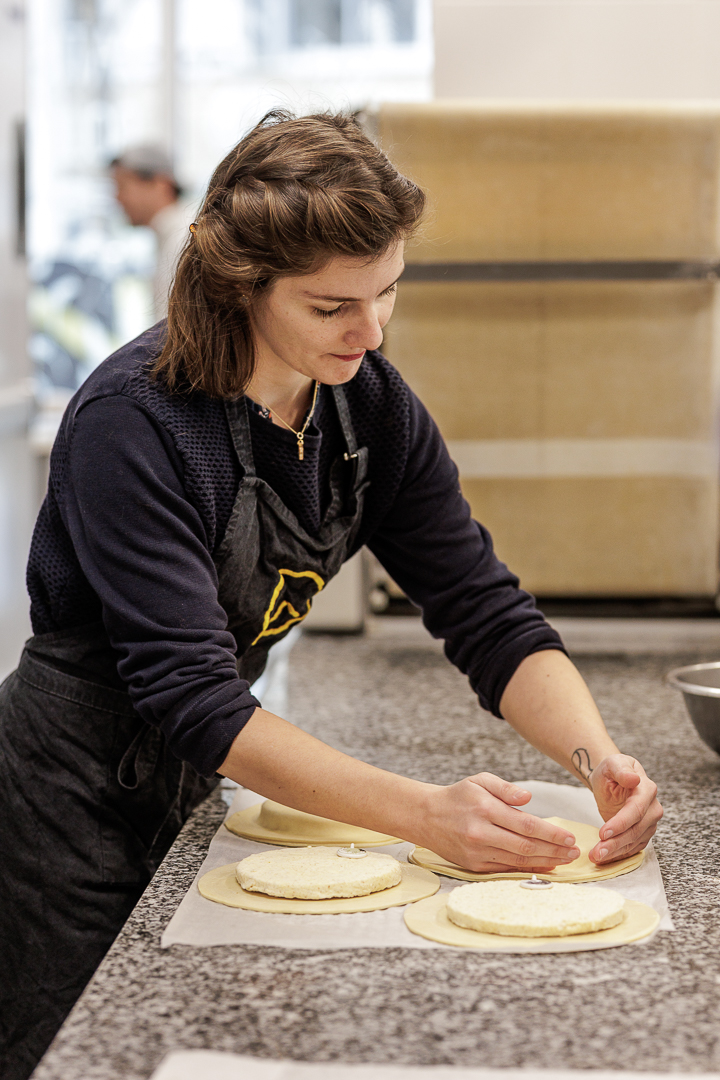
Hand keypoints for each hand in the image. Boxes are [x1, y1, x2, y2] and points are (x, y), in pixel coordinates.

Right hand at [421, 772, 580, 872]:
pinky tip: (543, 866)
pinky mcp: (473, 865)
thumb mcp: (479, 780)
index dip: (550, 833)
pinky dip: (527, 869)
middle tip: (574, 852)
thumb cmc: (457, 796)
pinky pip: (506, 868)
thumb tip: (528, 798)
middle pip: (525, 846)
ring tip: (564, 861)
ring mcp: (477, 851)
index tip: (569, 837)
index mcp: (485, 808)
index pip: (525, 824)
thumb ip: (505, 788)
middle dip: (554, 850)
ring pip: (518, 860)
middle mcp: (481, 832)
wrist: (426, 816)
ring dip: (545, 862)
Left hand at [588, 754, 662, 863]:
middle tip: (597, 852)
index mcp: (647, 789)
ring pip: (634, 842)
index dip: (620, 823)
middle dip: (616, 843)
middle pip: (636, 830)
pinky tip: (605, 859)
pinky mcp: (643, 833)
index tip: (603, 833)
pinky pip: (633, 847)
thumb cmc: (612, 769)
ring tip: (597, 857)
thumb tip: (634, 779)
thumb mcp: (613, 763)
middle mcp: (652, 808)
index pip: (635, 810)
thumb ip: (622, 770)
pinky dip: (619, 854)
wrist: (613, 778)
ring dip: (616, 852)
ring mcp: (650, 822)